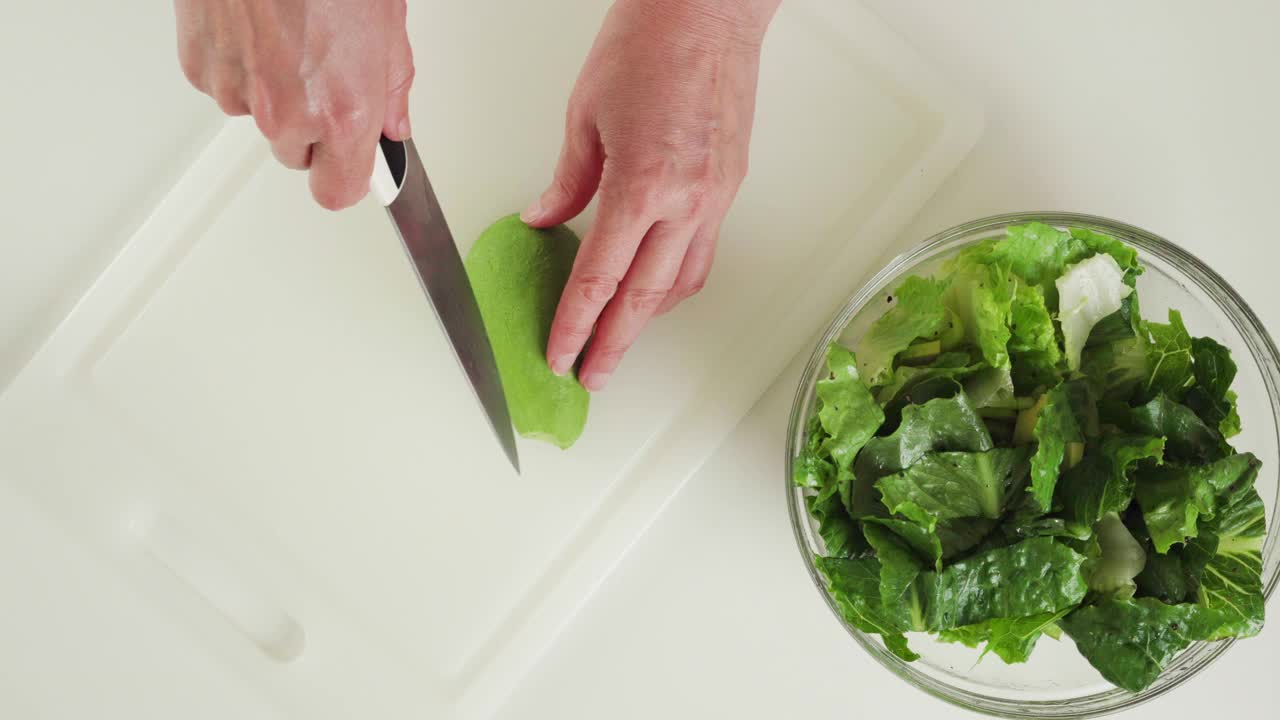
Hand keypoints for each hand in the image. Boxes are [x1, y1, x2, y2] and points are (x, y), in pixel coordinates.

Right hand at [173, 0, 414, 209]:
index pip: (337, 192)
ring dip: (274, 94)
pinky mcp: (201, 67)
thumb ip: (392, 87)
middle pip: (297, 155)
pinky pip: (225, 87)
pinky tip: (257, 28)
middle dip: (313, 128)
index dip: (346, 178)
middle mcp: (287, 111)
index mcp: (342, 110)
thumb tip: (394, 122)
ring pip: (261, 119)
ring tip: (289, 38)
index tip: (355, 164)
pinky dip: (239, 66)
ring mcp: (239, 91)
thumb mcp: (387, 24)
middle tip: (324, 77)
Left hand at [524, 0, 778, 391]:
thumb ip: (568, 181)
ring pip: (683, 282)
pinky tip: (656, 289)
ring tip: (621, 340)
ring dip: (650, 319)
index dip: (576, 324)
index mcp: (643, 184)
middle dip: (615, 344)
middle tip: (592, 376)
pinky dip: (676, 281)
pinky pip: (703, 251)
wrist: (708, 11)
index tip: (560, 355)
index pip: (601, 277)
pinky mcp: (729, 186)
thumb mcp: (585, 115)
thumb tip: (547, 220)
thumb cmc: (649, 46)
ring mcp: (715, 196)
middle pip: (646, 297)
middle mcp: (687, 200)